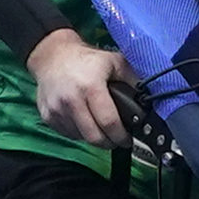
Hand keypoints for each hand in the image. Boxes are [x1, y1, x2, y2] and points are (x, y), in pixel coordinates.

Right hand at [26, 29, 127, 147]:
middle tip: (116, 138)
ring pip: (81, 138)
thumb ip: (133, 80)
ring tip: (100, 126)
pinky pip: (68, 134)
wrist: (52, 56)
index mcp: (90, 87)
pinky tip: (84, 120)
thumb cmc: (86, 60)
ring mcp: (57, 110)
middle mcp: (71, 100)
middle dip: (109, 142)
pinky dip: (79, 132)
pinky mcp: (47, 116)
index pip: (109, 123)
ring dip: (94, 137)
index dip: (121, 136)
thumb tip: (151, 97)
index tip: (128, 140)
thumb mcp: (114, 62)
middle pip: (94, 137)